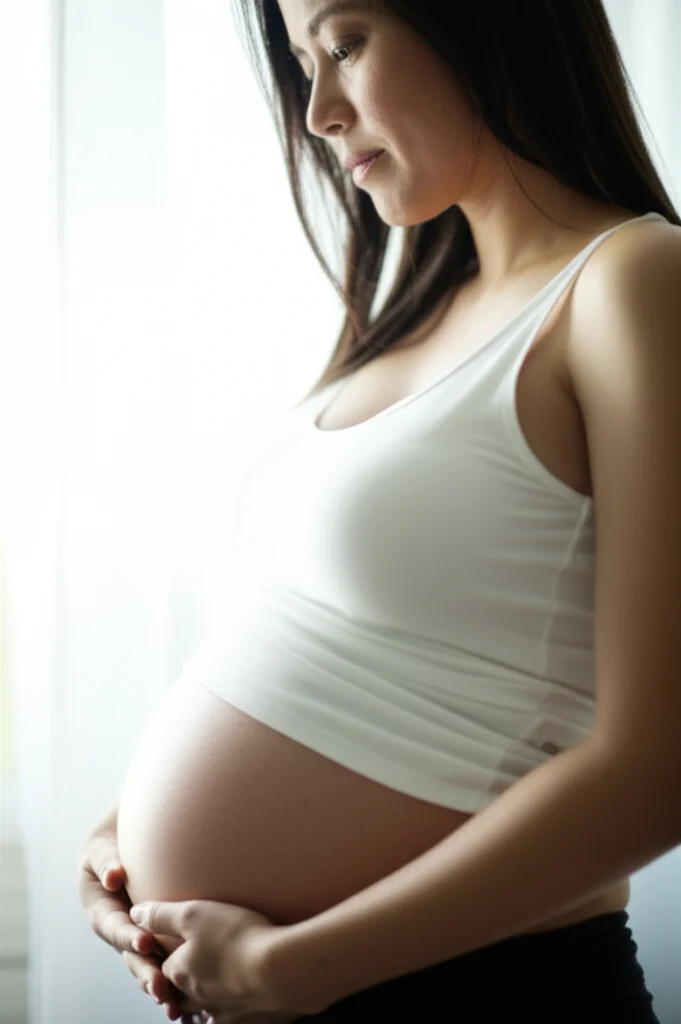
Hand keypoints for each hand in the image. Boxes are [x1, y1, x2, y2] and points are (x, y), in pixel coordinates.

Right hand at [77, 816, 184, 1017]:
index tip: (145, 942)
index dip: (129, 936)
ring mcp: (138, 938)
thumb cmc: (105, 851)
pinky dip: (177, 978)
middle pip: (133, 957)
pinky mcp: (156, 940)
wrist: (116, 853)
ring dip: (161, 985)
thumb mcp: (99, 853)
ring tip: (175, 1006)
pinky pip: (167, 959)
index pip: (116, 928)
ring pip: (149, 965)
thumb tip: (113, 876)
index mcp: (103, 914)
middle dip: (146, 973)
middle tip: (161, 988)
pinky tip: (192, 997)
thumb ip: (106, 863)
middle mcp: (120, 933)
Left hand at [130, 899, 302, 1021]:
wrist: (280, 971)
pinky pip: (232, 1020)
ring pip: (204, 1012)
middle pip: (179, 995)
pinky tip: (240, 1003)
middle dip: (180, 986)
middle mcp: (196, 998)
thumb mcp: (194, 913)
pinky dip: (231, 1012)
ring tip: (211, 991)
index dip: (165, 956)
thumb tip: (134, 913)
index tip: (171, 948)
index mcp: (179, 972)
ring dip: (204, 1002)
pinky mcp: (247, 1021)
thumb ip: (162, 914)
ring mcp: (222, 1013)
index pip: (161, 968)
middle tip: (187, 973)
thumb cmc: (236, 938)